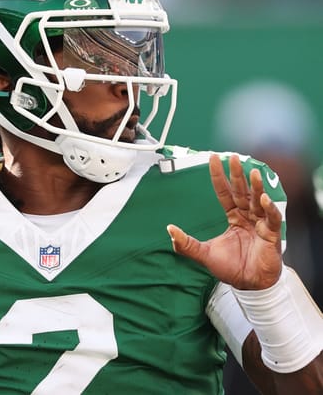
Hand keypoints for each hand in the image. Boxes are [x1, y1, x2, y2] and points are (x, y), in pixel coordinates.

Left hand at [167, 154, 282, 290]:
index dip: (220, 177)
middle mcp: (248, 217)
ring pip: (259, 201)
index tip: (214, 159)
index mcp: (233, 217)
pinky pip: (273, 219)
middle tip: (234, 158)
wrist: (248, 284)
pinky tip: (264, 200)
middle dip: (238, 175)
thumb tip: (169, 230)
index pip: (225, 193)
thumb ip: (186, 243)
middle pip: (242, 192)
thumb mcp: (203, 254)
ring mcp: (261, 225)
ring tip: (253, 172)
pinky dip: (270, 210)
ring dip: (256, 187)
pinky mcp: (272, 236)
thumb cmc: (230, 268)